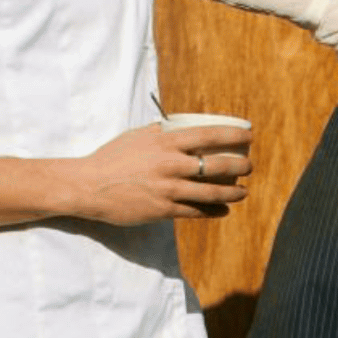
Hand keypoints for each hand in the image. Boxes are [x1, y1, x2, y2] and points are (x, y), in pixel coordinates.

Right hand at [68, 122, 250, 224]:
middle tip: (249, 167)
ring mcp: (168, 189)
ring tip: (243, 192)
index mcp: (166, 143)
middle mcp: (171, 165)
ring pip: (212, 192)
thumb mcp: (137, 137)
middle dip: (241, 166)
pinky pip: (196, 212)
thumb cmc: (112, 158)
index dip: (235, 134)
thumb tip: (178, 125)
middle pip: (218, 165)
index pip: (210, 135)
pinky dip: (214, 211)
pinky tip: (224, 210)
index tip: (249, 135)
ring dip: (233, 193)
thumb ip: (160, 132)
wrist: (88, 186)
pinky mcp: (163, 210)